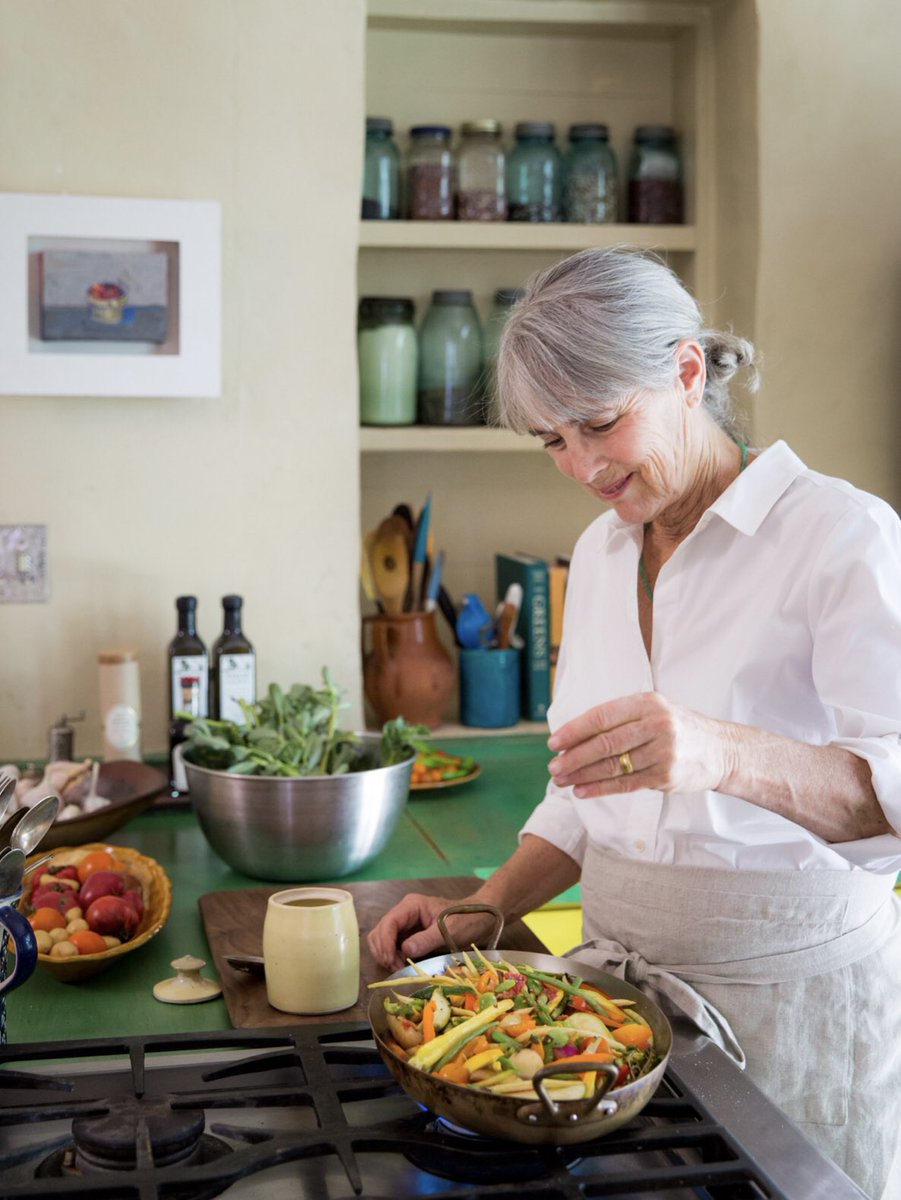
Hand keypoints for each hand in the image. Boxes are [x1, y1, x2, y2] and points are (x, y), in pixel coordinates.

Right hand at [367, 893, 504, 971]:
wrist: (480, 918)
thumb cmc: (466, 920)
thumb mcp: (449, 930)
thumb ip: (427, 939)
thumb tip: (405, 950)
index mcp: (412, 905)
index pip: (388, 922)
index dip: (385, 943)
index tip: (390, 961)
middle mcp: (405, 912)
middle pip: (380, 931)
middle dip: (384, 950)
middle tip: (396, 968)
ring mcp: (406, 923)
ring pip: (382, 939)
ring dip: (386, 954)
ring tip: (399, 967)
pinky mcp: (409, 935)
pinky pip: (392, 945)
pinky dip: (392, 956)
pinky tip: (402, 965)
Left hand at [547, 691, 730, 796]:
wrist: (721, 750)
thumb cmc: (677, 728)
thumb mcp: (654, 710)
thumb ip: (621, 719)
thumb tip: (574, 736)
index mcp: (647, 703)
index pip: (602, 716)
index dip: (574, 730)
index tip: (554, 742)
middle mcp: (657, 724)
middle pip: (605, 743)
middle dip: (574, 756)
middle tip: (553, 766)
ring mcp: (663, 752)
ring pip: (613, 766)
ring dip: (582, 774)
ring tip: (561, 779)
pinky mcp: (666, 776)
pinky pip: (625, 784)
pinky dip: (600, 788)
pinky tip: (582, 790)